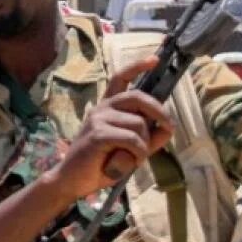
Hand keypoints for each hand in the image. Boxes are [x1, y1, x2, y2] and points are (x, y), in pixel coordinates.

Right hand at [44, 56, 172, 200]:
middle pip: (137, 96)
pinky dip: (138, 153)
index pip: (120, 79)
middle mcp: (101, 108)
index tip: (154, 60)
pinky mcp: (98, 134)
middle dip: (159, 110)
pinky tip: (129, 162)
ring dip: (145, 145)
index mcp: (107, 108)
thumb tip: (167, 127)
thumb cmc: (100, 164)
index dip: (137, 67)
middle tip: (169, 126)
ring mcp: (98, 119)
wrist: (72, 181)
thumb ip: (148, 138)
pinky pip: (132, 139)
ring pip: (139, 123)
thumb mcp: (130, 149)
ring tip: (135, 158)